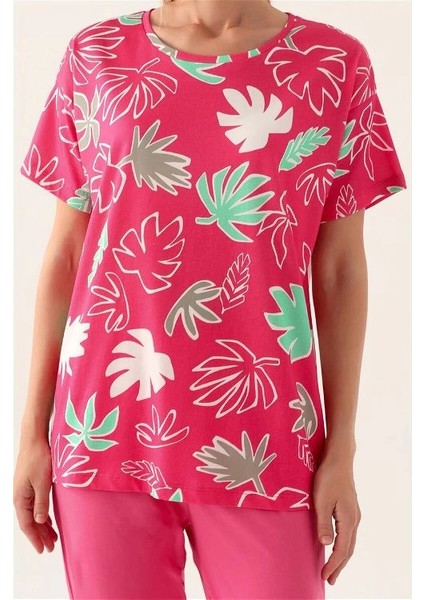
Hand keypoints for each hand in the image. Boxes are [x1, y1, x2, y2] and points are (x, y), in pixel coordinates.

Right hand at [13, 438, 57, 553]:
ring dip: (43, 525)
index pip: (27, 524)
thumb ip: (41, 503)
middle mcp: (20, 496)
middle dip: (40, 535)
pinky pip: (35, 504)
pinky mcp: (30, 484)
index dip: (36, 538)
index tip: (44, 549)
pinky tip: (49, 519)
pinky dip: (43, 514)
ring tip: (53, 536)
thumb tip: (40, 522)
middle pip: (30, 521)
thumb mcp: (43, 483)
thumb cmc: (38, 458)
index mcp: (20, 498)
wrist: (34, 439)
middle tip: (52, 546)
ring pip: (33, 513)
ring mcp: (24, 490)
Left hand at [312, 454, 360, 585]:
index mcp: (348, 519)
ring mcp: (353, 514)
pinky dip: (343, 545)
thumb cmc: (328, 477)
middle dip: (339, 565)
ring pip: (349, 542)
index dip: (334, 564)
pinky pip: (348, 533)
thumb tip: (325, 544)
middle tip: (329, 580)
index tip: (325, 576)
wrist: (339, 459)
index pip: (342, 549)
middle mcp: (354, 519)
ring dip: (341, 557)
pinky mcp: (349, 509)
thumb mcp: (321, 500)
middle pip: (348, 549)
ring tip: (333, 569)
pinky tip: (336, 546)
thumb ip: (323, 522)